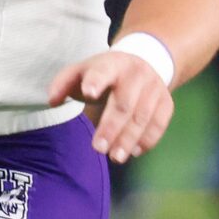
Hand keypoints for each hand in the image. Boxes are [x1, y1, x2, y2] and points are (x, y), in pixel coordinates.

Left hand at [47, 49, 173, 163]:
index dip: (96, 81)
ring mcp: (154, 87)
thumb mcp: (82, 70)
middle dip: (111, 127)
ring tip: (116, 157)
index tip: (88, 93)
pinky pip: (159, 123)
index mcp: (111, 63)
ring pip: (143, 116)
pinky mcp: (166, 101)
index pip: (102, 71)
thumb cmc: (104, 73)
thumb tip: (52, 101)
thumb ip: (63, 83)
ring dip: (129, 139)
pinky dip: (148, 139)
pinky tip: (134, 151)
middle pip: (124, 103)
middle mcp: (136, 73)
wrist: (144, 61)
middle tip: (98, 148)